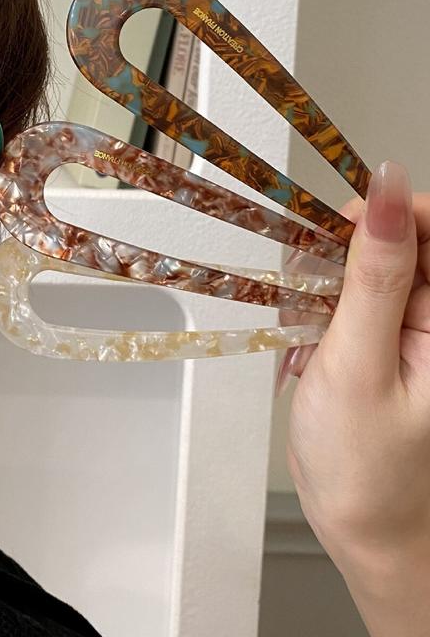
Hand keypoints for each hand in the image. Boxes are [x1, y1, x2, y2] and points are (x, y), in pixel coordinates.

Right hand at [279, 162, 429, 634]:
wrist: (358, 525)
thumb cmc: (367, 466)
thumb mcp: (361, 362)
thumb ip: (373, 274)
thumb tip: (388, 191)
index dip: (384, 215)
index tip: (336, 233)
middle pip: (391, 239)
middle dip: (340, 256)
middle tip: (316, 303)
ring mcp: (407, 326)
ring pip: (359, 262)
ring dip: (321, 285)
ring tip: (310, 336)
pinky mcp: (377, 336)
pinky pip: (343, 292)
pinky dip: (314, 309)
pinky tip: (308, 346)